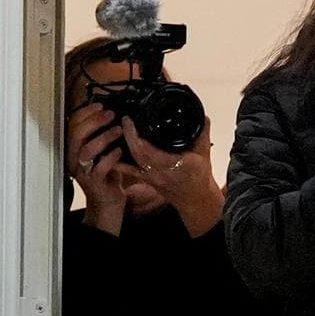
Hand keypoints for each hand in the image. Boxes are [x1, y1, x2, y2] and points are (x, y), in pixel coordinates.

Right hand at [65, 102, 126, 235]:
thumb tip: (109, 111)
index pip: (71, 124)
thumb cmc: (106, 171)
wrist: (107, 199)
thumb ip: (101, 133)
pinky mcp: (93, 182)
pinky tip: (120, 151)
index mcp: (73, 147)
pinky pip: (100, 167)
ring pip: (87, 150)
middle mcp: (73, 158)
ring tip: (118, 130)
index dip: (85, 113)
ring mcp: (82, 171)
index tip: (100, 105)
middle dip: (94, 121)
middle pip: (76, 134)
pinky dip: (111, 156)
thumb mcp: (102, 149)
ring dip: (103, 137)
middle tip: (110, 114)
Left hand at [114, 115, 223, 236]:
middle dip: (128, 135)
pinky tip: (109, 153)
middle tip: (125, 120)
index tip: (131, 120)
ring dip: (123, 145)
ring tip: (117, 130)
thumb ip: (203, 134)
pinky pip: (130, 171)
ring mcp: (152, 177)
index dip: (136, 135)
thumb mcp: (204, 153)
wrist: (195, 200)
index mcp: (174, 164)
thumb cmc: (199, 177)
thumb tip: (202, 116)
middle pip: (138, 153)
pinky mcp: (147, 180)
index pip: (149, 150)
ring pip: (132, 161)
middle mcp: (160, 172)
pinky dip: (119, 162)